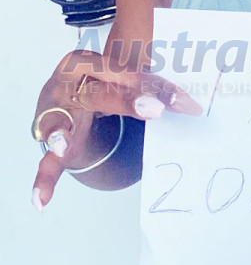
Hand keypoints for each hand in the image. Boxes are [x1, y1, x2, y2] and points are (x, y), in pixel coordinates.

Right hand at [31, 49, 202, 207]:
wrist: (62, 95)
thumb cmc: (101, 85)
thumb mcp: (121, 78)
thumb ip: (149, 86)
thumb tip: (195, 100)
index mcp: (89, 63)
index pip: (129, 74)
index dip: (159, 88)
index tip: (187, 103)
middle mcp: (68, 83)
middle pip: (100, 93)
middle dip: (128, 100)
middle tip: (155, 110)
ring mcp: (54, 112)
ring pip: (61, 122)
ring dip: (62, 134)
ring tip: (61, 146)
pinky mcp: (49, 141)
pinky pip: (46, 163)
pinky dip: (43, 182)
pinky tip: (42, 201)